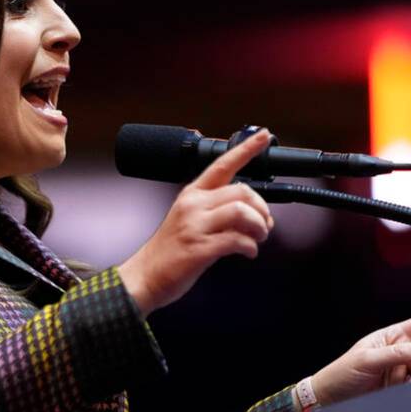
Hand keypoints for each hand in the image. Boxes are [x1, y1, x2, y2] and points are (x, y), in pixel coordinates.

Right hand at [118, 130, 274, 315]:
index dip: (246, 149)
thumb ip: (216, 210)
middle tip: (265, 225)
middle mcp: (193, 205)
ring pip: (241, 212)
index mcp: (191, 194)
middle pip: (241, 191)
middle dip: (262, 209)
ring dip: (259, 226)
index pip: (222, 164)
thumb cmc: (170, 250)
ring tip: (258, 238)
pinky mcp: (199, 248)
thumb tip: (253, 213)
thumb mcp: (188, 218)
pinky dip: (250, 247)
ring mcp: (195, 226)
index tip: (264, 136)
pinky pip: (236, 240)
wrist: (145, 276)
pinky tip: (249, 252)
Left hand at [309, 301, 410, 405]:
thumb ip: (398, 354)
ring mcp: (402, 369)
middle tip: (408, 380)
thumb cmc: (342, 373)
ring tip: (393, 388)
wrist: (330, 398)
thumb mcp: (367, 360)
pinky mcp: (401, 386)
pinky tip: (394, 392)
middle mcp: (400, 350)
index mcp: (392, 336)